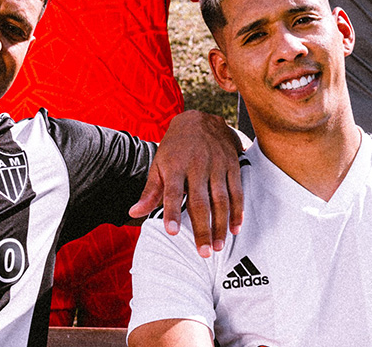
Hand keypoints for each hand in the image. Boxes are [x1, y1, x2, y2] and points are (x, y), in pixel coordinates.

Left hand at [129, 110, 243, 257]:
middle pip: (200, 201)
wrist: (200, 118)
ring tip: (218, 247)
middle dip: (202, 228)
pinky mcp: (232, 165)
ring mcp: (217, 164)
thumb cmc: (175, 146)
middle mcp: (197, 164)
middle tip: (203, 252)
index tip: (172, 232)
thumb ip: (150, 191)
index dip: (171, 212)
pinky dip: (237, 211)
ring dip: (221, 225)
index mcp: (175, 165)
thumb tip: (134, 213)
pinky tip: (235, 228)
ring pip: (221, 199)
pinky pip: (237, 191)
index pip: (172, 192)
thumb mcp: (159, 164)